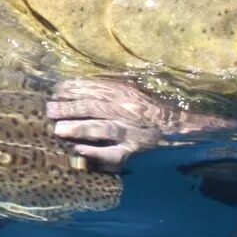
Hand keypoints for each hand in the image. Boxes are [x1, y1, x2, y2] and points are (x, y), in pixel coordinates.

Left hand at [47, 78, 224, 170]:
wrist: (188, 127)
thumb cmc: (159, 108)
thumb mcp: (138, 89)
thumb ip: (115, 85)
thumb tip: (83, 83)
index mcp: (127, 92)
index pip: (95, 88)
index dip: (74, 88)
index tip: (56, 89)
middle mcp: (128, 109)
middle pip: (94, 106)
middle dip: (69, 107)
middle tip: (48, 110)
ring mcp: (132, 130)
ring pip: (102, 127)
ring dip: (78, 128)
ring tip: (58, 129)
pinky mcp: (135, 149)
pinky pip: (113, 153)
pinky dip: (96, 152)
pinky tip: (79, 152)